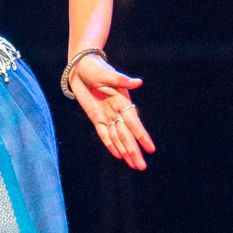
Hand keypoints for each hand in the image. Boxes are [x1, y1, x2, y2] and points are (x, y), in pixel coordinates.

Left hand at [68, 55, 151, 170]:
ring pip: (117, 137)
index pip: (134, 123)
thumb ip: (121, 81)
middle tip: (142, 167)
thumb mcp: (107, 74)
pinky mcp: (96, 117)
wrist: (81, 66)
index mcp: (123, 102)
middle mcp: (117, 111)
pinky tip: (118, 155)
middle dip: (134, 151)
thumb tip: (138, 83)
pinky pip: (104, 133)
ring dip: (125, 151)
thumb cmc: (96, 68)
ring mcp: (107, 115)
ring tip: (134, 165)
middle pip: (126, 135)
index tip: (151, 149)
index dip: (141, 136)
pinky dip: (110, 144)